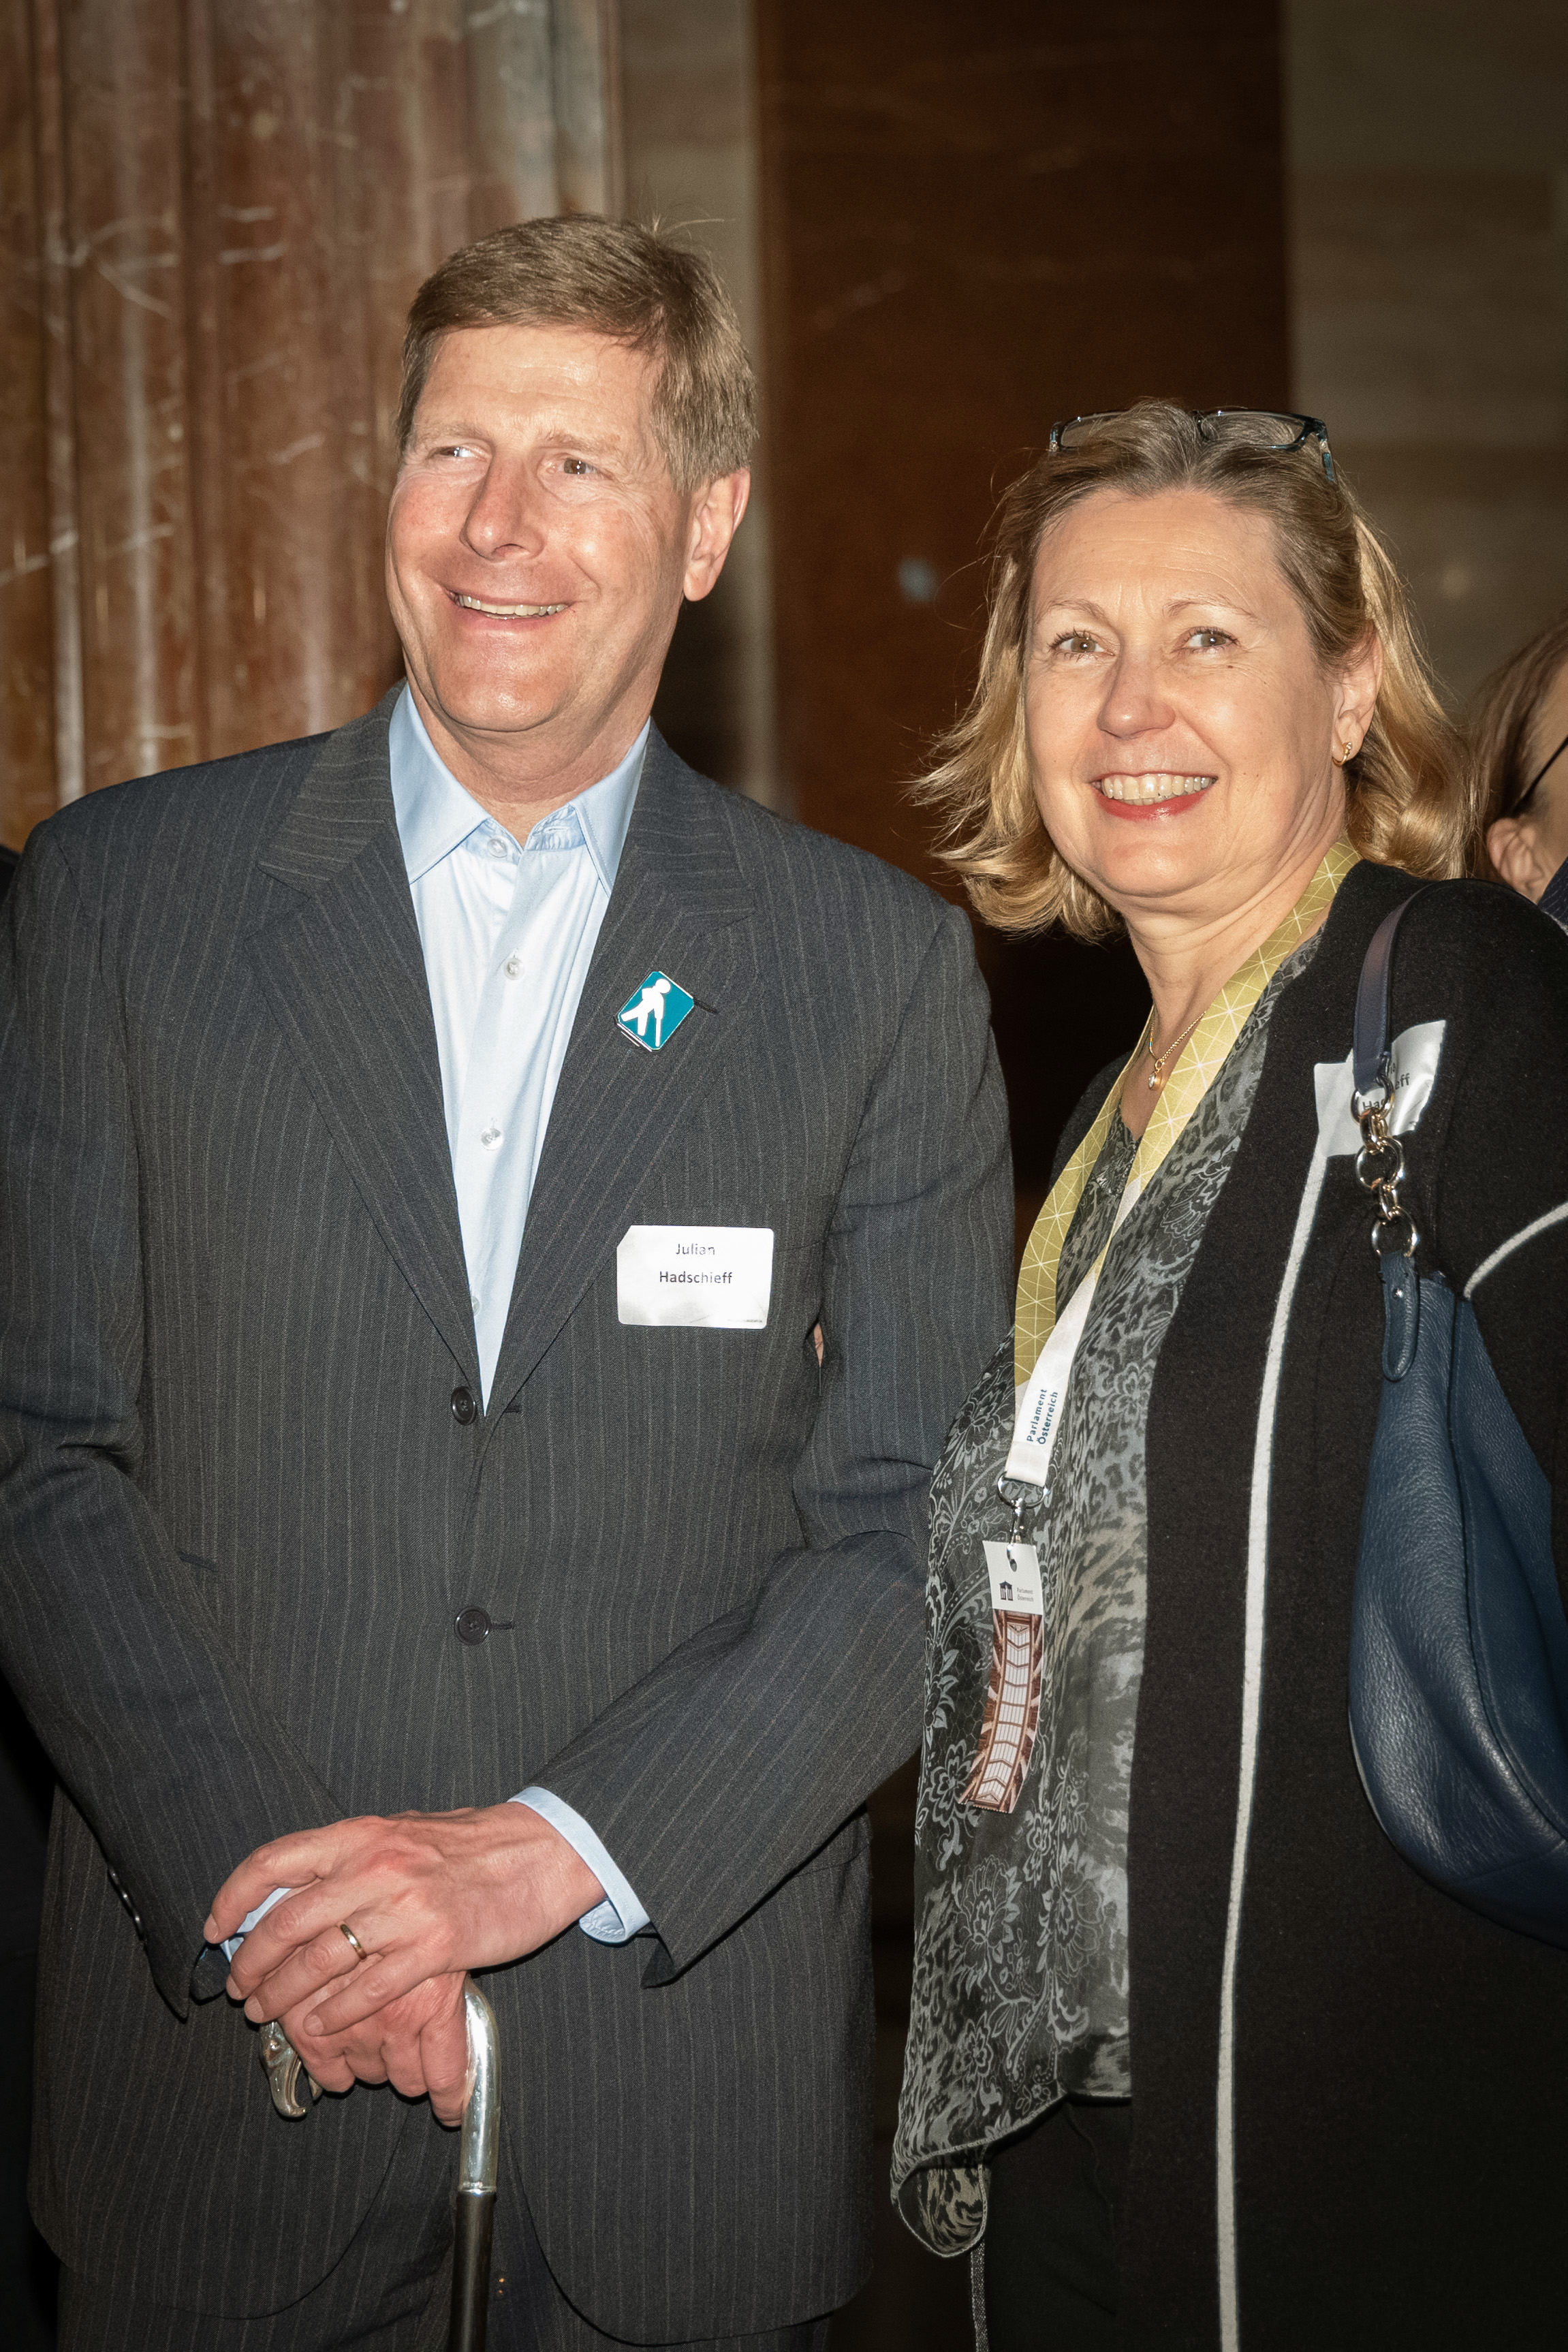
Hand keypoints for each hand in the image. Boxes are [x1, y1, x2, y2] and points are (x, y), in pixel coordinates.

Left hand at [205, 1804, 601, 2097]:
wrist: (542, 1852)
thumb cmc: (474, 1845)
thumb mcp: (403, 1832)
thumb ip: (354, 1856)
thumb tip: (296, 1884)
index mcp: (363, 1834)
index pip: (275, 1862)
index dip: (234, 1898)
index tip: (217, 1929)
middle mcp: (377, 1867)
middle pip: (287, 1923)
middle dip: (253, 1964)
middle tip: (241, 1990)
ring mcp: (405, 1909)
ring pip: (320, 1963)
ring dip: (284, 1996)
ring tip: (270, 2013)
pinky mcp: (435, 1949)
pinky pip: (366, 1990)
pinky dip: (334, 2013)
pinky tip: (320, 2025)